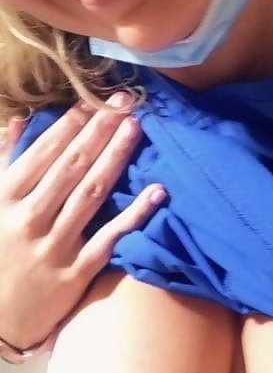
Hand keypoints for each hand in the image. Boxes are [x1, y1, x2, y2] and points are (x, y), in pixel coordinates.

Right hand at [0, 94, 164, 349]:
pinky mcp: (75, 273)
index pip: (44, 152)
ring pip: (90, 194)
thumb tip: (21, 119)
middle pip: (71, 166)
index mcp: (4, 197)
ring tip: (135, 128)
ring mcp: (54, 246)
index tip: (95, 99)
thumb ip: (2, 160)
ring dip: (115, 158)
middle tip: (126, 102)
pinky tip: (156, 192)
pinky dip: (134, 215)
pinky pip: (109, 239)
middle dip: (99, 130)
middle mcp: (30, 217)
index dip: (72, 123)